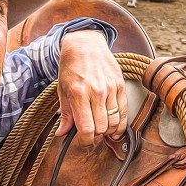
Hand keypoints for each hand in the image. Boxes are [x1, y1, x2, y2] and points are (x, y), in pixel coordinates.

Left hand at [56, 30, 126, 145]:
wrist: (85, 44)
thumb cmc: (71, 67)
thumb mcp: (62, 89)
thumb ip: (65, 114)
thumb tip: (62, 133)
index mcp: (78, 93)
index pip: (86, 128)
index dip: (86, 140)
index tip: (83, 141)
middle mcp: (96, 91)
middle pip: (101, 127)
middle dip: (96, 136)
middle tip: (91, 134)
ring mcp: (110, 88)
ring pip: (114, 121)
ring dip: (108, 131)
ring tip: (102, 129)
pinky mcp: (120, 85)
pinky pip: (124, 111)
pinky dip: (120, 123)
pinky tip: (115, 127)